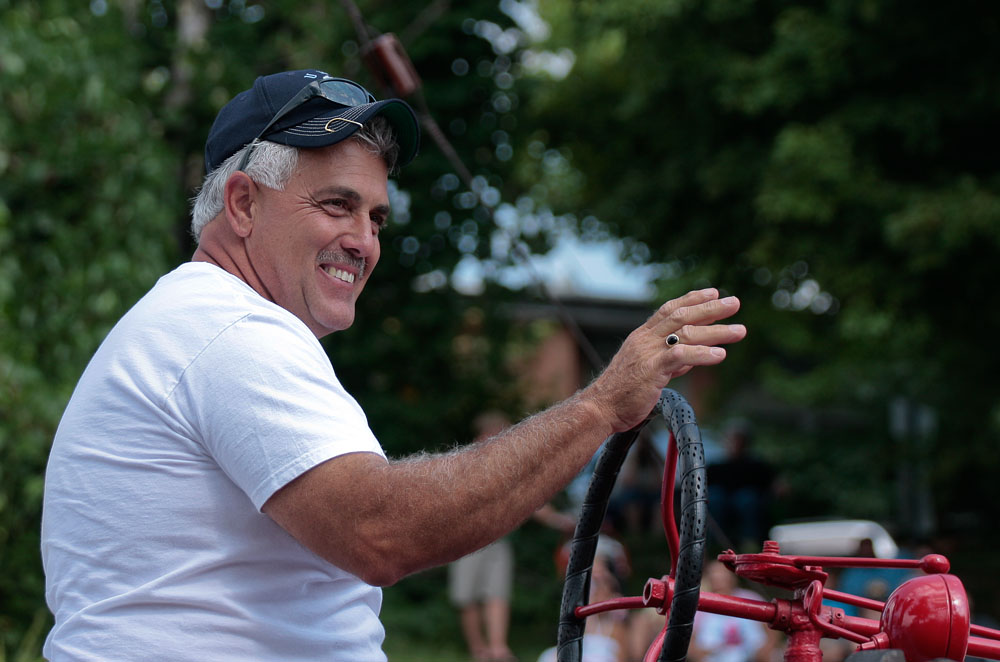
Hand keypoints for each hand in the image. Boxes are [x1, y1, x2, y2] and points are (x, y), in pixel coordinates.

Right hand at [584, 288, 745, 432]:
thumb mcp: (646, 370)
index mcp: (641, 337)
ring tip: (740, 331)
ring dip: (716, 331)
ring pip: (686, 333)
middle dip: (711, 308)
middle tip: (735, 303)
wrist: (600, 407)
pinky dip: (702, 354)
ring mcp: (647, 353)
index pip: (669, 310)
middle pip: (681, 315)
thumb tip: (692, 357)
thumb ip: (669, 360)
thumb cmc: (622, 392)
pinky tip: (720, 355)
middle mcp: (645, 339)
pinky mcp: (651, 370)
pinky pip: (680, 356)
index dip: (692, 299)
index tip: (713, 293)